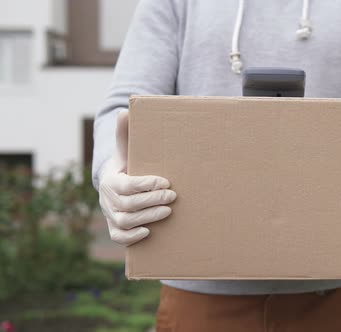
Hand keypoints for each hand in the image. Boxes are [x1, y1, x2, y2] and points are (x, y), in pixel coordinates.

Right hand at [98, 110, 176, 245]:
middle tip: (173, 196)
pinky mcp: (115, 228)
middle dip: (151, 201)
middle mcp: (107, 199)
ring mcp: (110, 215)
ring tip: (168, 211)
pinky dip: (131, 237)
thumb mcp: (127, 149)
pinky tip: (149, 231)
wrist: (116, 184)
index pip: (126, 185)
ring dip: (148, 217)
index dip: (146, 184)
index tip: (166, 180)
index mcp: (110, 180)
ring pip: (125, 221)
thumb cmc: (128, 164)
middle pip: (127, 204)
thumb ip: (127, 133)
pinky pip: (118, 237)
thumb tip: (127, 109)